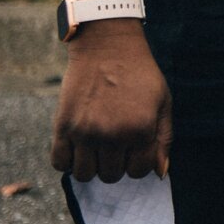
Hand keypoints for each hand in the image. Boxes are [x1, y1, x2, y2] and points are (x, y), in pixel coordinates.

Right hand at [51, 20, 171, 182]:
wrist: (108, 47)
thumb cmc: (140, 75)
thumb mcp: (163, 102)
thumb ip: (164, 139)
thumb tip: (159, 173)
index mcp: (141, 129)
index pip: (140, 171)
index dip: (138, 162)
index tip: (134, 148)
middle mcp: (112, 135)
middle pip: (111, 175)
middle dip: (115, 164)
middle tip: (115, 146)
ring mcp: (85, 132)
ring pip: (84, 175)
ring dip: (91, 166)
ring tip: (96, 148)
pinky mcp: (62, 126)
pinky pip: (59, 163)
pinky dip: (67, 161)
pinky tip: (77, 147)